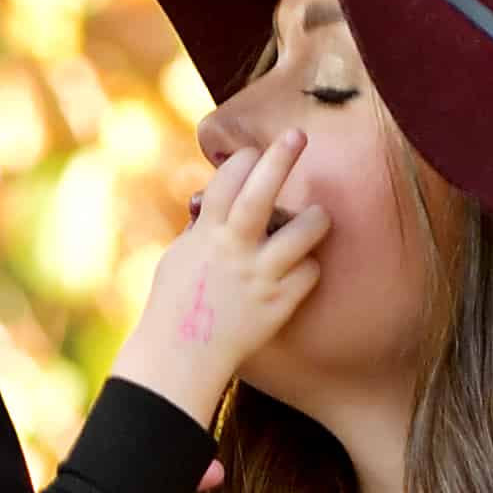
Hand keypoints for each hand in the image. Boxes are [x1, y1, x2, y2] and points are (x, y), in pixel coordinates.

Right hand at [117, 132, 321, 419]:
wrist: (181, 358)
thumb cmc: (175, 305)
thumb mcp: (179, 258)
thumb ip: (202, 229)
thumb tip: (211, 202)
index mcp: (207, 234)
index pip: (227, 180)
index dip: (243, 161)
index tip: (254, 153)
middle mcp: (235, 251)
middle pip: (262, 193)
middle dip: (281, 158)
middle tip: (300, 135)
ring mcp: (259, 277)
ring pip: (302, 233)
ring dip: (315, 219)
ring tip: (317, 217)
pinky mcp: (279, 305)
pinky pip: (309, 274)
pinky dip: (309, 268)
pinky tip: (302, 269)